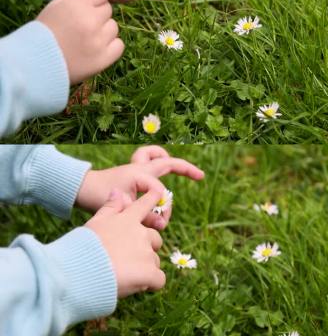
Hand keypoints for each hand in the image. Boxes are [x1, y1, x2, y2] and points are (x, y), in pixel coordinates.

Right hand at [36, 0, 122, 84]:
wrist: (39, 62)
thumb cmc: (47, 31)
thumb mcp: (57, 5)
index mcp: (76, 5)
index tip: (88, 5)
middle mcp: (90, 21)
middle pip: (108, 9)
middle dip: (97, 15)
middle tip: (81, 25)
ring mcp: (99, 41)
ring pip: (114, 27)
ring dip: (104, 31)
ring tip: (86, 38)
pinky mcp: (105, 58)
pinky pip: (119, 45)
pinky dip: (110, 46)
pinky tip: (95, 48)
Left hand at [76, 147, 204, 229]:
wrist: (77, 188)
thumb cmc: (95, 197)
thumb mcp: (121, 211)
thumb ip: (143, 217)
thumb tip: (162, 224)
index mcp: (138, 174)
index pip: (159, 190)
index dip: (163, 207)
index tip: (160, 223)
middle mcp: (139, 168)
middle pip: (167, 163)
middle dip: (186, 169)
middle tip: (200, 176)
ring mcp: (135, 167)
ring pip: (155, 154)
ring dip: (167, 158)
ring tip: (180, 168)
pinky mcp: (131, 172)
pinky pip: (147, 159)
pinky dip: (156, 160)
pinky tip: (161, 174)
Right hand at [85, 189, 164, 297]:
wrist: (76, 273)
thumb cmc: (82, 248)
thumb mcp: (95, 222)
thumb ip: (110, 207)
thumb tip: (118, 191)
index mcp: (128, 219)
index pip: (146, 203)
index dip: (153, 199)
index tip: (159, 194)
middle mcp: (141, 233)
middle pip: (155, 239)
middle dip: (145, 249)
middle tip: (126, 260)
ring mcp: (147, 253)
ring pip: (154, 261)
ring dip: (145, 268)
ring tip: (123, 275)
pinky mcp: (149, 273)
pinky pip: (159, 280)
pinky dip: (151, 284)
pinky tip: (137, 286)